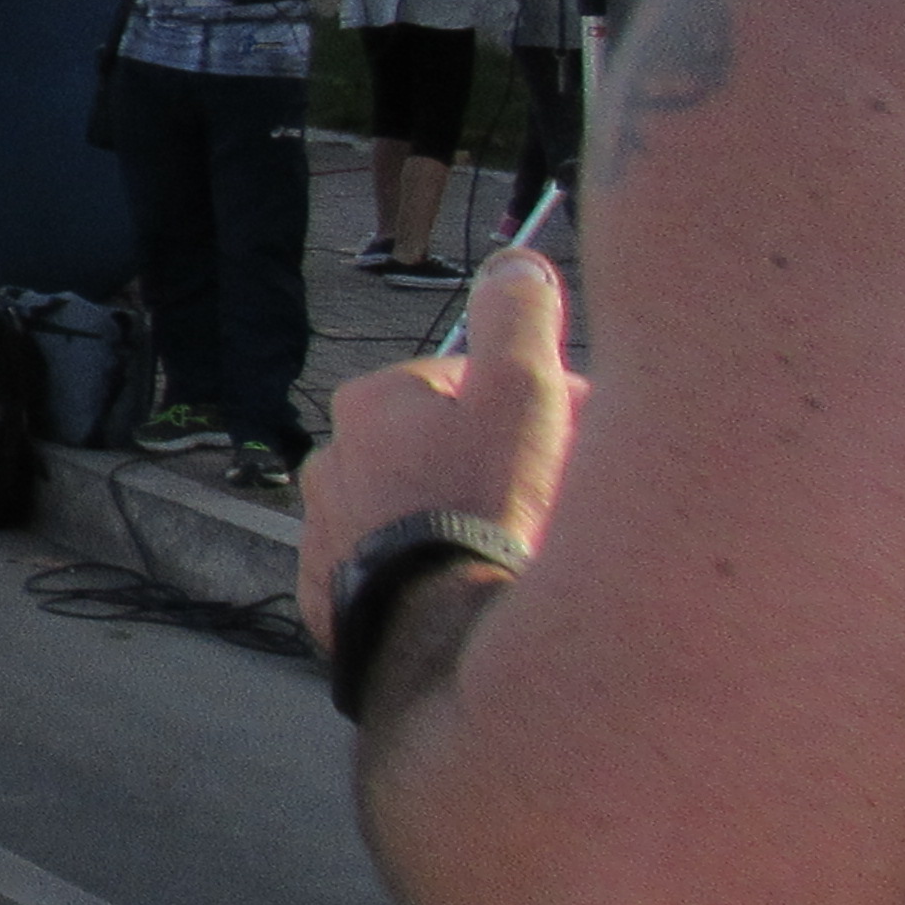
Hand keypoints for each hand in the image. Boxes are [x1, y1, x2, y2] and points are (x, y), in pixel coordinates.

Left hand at [295, 248, 575, 657]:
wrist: (446, 640)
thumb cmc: (487, 511)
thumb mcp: (521, 394)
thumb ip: (518, 319)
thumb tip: (516, 263)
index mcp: (373, 404)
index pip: (467, 383)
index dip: (536, 406)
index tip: (578, 435)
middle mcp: (333, 461)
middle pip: (440, 449)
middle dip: (502, 464)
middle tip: (561, 501)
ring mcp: (326, 534)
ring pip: (415, 512)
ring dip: (465, 522)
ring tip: (522, 556)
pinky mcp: (335, 600)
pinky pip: (397, 573)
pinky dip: (435, 577)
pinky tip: (477, 595)